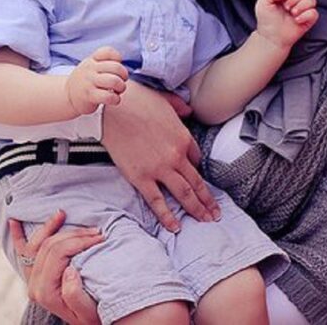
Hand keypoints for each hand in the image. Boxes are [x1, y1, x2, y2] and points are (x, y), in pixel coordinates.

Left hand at [9, 211, 102, 324]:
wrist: (89, 323)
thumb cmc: (93, 316)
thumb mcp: (88, 313)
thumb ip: (75, 295)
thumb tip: (69, 270)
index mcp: (45, 292)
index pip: (59, 253)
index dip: (80, 241)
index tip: (100, 236)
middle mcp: (34, 284)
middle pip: (49, 245)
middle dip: (74, 233)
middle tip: (96, 230)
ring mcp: (31, 278)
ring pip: (36, 243)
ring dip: (51, 226)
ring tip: (64, 214)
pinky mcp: (33, 274)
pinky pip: (22, 251)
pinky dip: (18, 234)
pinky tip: (14, 221)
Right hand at [66, 47, 128, 114]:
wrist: (68, 95)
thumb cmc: (86, 81)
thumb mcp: (91, 66)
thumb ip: (105, 63)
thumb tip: (122, 67)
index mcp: (92, 60)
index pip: (108, 51)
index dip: (117, 58)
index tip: (115, 68)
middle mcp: (90, 69)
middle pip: (116, 67)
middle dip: (124, 76)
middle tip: (120, 82)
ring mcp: (89, 82)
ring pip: (114, 81)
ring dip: (121, 87)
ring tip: (117, 91)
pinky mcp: (89, 96)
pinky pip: (109, 97)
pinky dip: (116, 99)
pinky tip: (113, 99)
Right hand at [101, 82, 219, 231]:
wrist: (110, 110)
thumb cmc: (135, 100)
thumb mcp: (164, 99)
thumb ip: (179, 106)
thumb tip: (188, 111)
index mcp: (183, 137)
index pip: (196, 158)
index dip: (197, 168)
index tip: (198, 178)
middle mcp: (176, 156)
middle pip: (196, 182)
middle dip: (208, 200)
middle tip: (215, 213)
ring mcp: (159, 169)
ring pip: (184, 194)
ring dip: (197, 210)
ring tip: (205, 220)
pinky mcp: (140, 178)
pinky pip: (157, 202)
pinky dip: (167, 216)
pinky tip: (175, 226)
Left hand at [255, 0, 318, 48]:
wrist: (271, 36)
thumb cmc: (266, 20)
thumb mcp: (262, 3)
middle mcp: (295, 0)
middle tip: (286, 7)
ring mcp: (303, 9)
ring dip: (301, 6)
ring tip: (292, 13)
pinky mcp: (309, 19)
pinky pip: (314, 13)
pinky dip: (306, 15)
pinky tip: (297, 20)